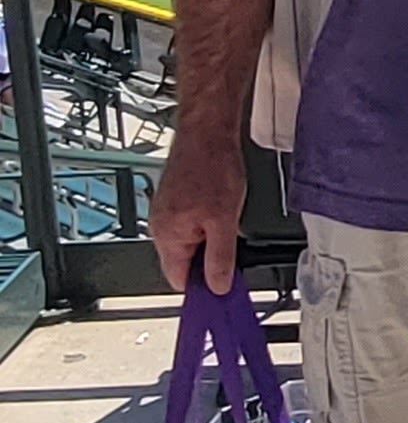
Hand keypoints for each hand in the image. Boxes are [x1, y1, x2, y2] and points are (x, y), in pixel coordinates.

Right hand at [150, 120, 246, 295]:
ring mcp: (165, 214)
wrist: (207, 131)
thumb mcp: (225, 221)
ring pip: (189, 245)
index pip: (179, 281)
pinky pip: (188, 227)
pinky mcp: (173, 202)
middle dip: (208, 262)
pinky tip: (218, 212)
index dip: (203, 288)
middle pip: (184, 264)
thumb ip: (220, 258)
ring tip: (225, 221)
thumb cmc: (212, 166)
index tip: (222, 290)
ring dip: (209, 242)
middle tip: (231, 249)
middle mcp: (160, 227)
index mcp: (167, 236)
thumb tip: (218, 287)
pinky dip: (205, 227)